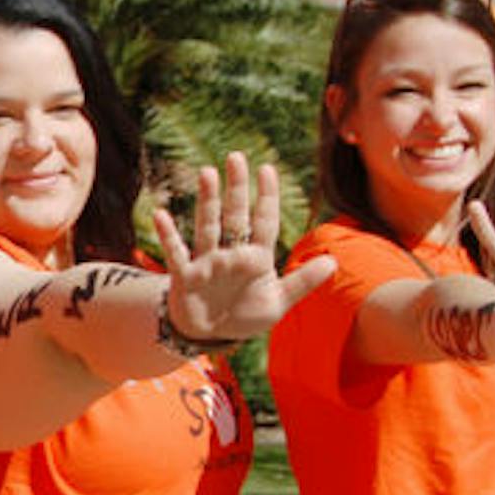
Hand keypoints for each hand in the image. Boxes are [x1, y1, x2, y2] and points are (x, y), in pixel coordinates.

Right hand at [155, 152, 334, 341]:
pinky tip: (161, 214)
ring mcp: (207, 263)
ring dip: (207, 202)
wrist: (210, 336)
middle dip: (237, 188)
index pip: (264, 221)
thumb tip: (333, 262)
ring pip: (208, 227)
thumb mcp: (277, 303)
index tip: (267, 169)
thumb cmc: (244, 316)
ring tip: (207, 173)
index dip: (266, 197)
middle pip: (235, 216)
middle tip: (236, 158)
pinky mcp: (186, 276)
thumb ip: (302, 283)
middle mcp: (231, 254)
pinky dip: (168, 235)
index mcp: (256, 258)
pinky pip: (175, 252)